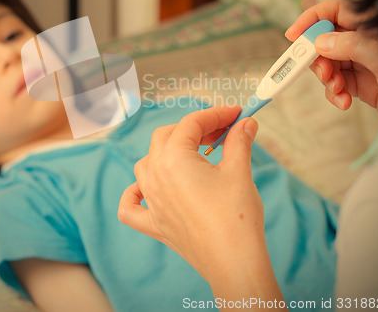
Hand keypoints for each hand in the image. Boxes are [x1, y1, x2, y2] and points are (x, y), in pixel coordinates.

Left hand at [118, 106, 267, 283]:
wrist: (233, 263)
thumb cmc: (236, 217)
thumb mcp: (239, 171)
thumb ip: (239, 141)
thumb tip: (246, 123)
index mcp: (174, 159)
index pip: (191, 123)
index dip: (216, 114)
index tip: (235, 114)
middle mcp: (155, 176)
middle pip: (166, 136)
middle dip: (194, 129)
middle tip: (223, 132)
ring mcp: (151, 201)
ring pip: (146, 164)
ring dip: (167, 152)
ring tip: (194, 154)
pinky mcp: (154, 224)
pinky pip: (131, 206)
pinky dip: (134, 194)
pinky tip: (144, 189)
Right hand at [286, 0, 377, 117]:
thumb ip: (350, 45)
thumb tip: (321, 42)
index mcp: (369, 26)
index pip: (334, 11)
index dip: (311, 19)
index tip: (293, 35)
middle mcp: (362, 42)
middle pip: (324, 41)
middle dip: (317, 58)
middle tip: (319, 70)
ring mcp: (359, 63)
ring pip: (327, 64)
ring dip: (326, 79)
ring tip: (337, 89)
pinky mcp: (358, 84)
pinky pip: (335, 84)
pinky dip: (334, 93)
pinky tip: (344, 100)